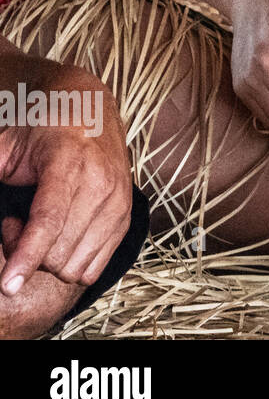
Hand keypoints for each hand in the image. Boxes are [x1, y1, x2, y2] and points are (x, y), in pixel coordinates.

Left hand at [0, 59, 130, 295]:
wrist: (91, 113)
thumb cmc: (44, 129)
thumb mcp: (6, 144)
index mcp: (69, 161)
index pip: (49, 219)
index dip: (26, 255)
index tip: (8, 286)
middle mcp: (101, 182)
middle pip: (58, 251)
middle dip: (26, 251)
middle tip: (15, 223)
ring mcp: (118, 201)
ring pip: (75, 264)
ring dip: (50, 259)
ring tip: (42, 227)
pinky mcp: (126, 216)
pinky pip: (94, 266)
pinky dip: (71, 264)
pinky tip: (63, 237)